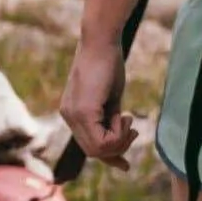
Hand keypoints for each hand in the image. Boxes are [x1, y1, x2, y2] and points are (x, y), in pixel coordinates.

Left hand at [59, 23, 135, 165]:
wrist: (102, 41)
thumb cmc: (109, 65)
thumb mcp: (110, 100)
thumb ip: (109, 122)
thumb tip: (118, 146)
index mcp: (72, 113)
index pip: (89, 146)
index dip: (110, 155)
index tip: (126, 159)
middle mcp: (68, 116)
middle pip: (93, 152)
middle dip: (118, 147)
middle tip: (133, 129)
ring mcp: (73, 114)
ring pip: (97, 150)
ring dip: (119, 141)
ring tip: (129, 119)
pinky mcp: (83, 110)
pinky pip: (101, 140)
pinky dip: (118, 134)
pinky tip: (125, 116)